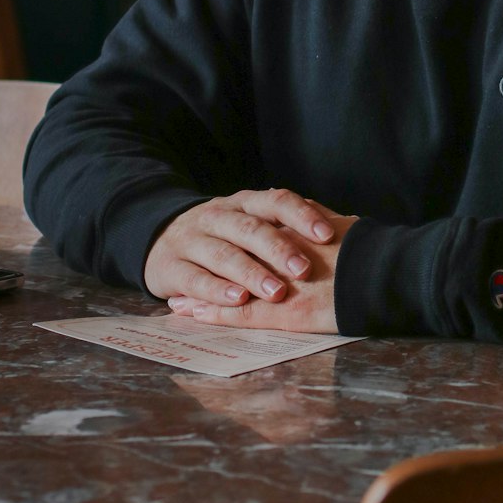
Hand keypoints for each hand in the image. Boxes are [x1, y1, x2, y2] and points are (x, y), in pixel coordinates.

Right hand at [166, 218, 356, 332]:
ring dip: (251, 273)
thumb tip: (345, 227)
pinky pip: (195, 278)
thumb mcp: (251, 222)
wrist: (157, 238)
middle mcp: (219, 216)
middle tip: (304, 269)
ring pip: (224, 253)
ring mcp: (193, 239)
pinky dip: (216, 290)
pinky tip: (237, 300)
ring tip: (275, 291)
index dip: (302, 216)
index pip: (276, 201)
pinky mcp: (171, 266)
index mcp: (244, 204)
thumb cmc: (223, 236)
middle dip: (279, 249)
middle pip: (251, 229)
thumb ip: (287, 226)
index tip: (328, 234)